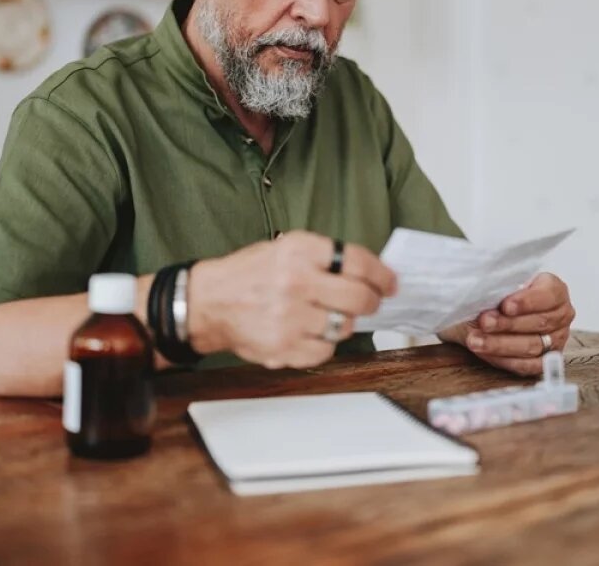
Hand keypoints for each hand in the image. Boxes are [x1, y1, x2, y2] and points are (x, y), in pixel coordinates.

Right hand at [186, 232, 396, 369]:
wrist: (208, 302)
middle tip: (371, 302)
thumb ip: (325, 257)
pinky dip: (324, 344)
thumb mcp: (286, 248)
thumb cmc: (249, 274)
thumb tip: (372, 272)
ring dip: (344, 322)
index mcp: (298, 251)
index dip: (381, 274)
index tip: (390, 282)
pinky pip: (325, 351)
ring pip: (345, 326)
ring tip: (326, 314)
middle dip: (372, 301)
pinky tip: (309, 332)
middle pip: (359, 297)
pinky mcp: (283, 347)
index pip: (357, 261)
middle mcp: (295, 282)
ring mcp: (289, 318)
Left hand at [440, 273, 573, 375]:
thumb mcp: (500, 284)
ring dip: (501, 344)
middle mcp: (561, 315)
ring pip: (532, 346)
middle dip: (508, 324)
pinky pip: (527, 365)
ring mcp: (556, 340)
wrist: (489, 312)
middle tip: (485, 322)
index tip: (506, 306)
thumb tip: (487, 293)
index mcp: (555, 290)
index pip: (548, 295)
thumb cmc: (498, 294)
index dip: (527, 302)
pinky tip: (485, 353)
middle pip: (539, 322)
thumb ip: (500, 287)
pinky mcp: (544, 361)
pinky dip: (504, 360)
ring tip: (476, 340)